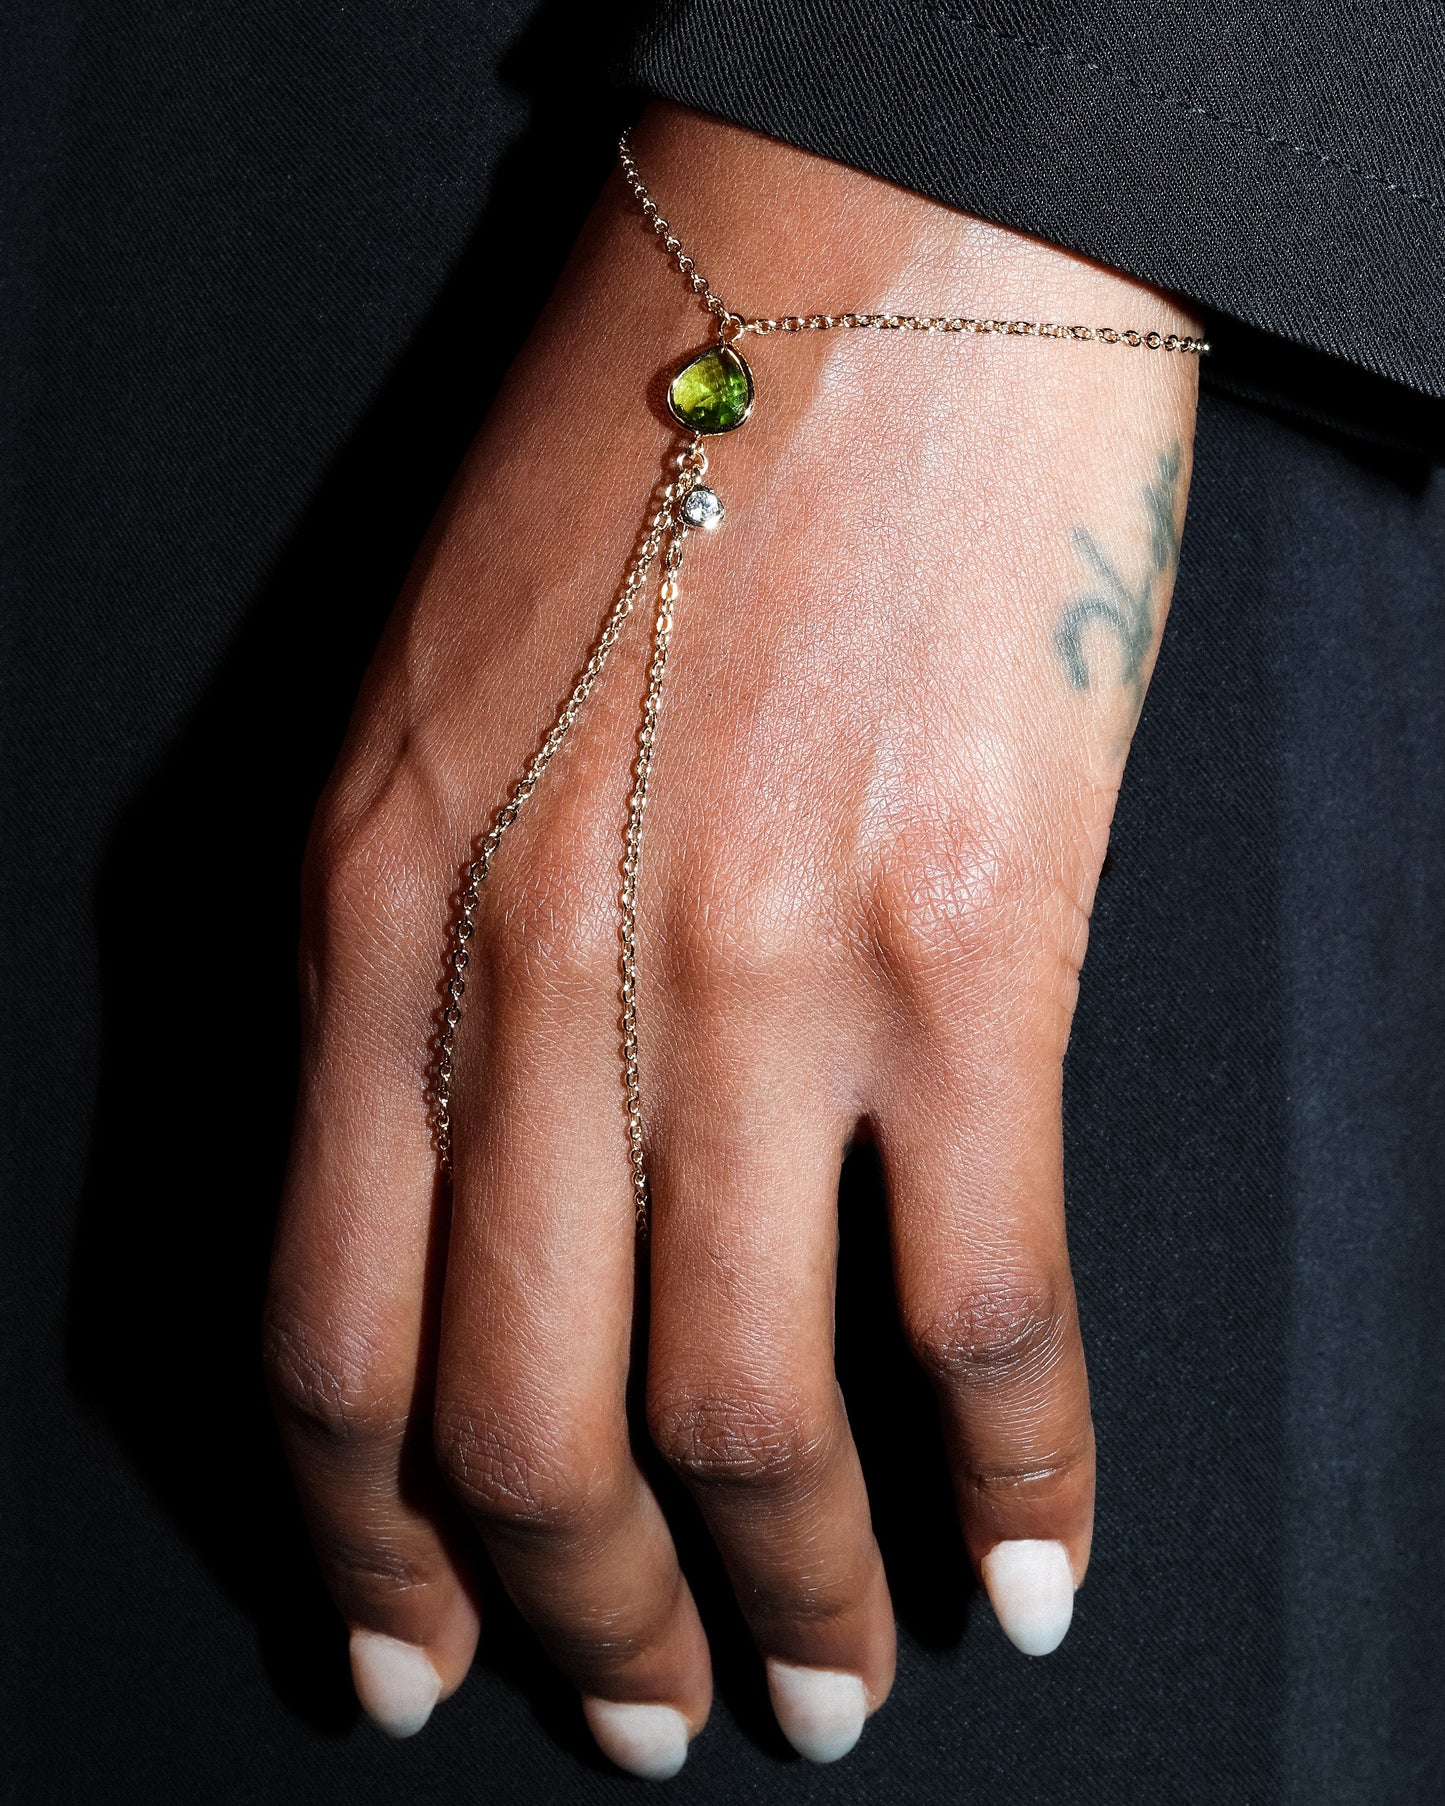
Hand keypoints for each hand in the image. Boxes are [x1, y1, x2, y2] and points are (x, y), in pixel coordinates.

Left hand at [264, 103, 1198, 1775]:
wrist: (860, 246)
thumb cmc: (643, 458)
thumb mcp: (433, 716)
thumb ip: (425, 969)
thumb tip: (487, 1201)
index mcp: (372, 914)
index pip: (320, 1338)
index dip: (370, 1552)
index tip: (418, 1667)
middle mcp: (533, 976)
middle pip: (524, 1428)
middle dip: (582, 1631)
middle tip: (647, 1720)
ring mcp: (748, 977)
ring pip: (745, 1422)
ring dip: (797, 1603)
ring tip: (841, 1685)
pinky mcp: (959, 949)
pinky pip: (979, 1307)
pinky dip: (1019, 1474)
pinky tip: (1034, 1559)